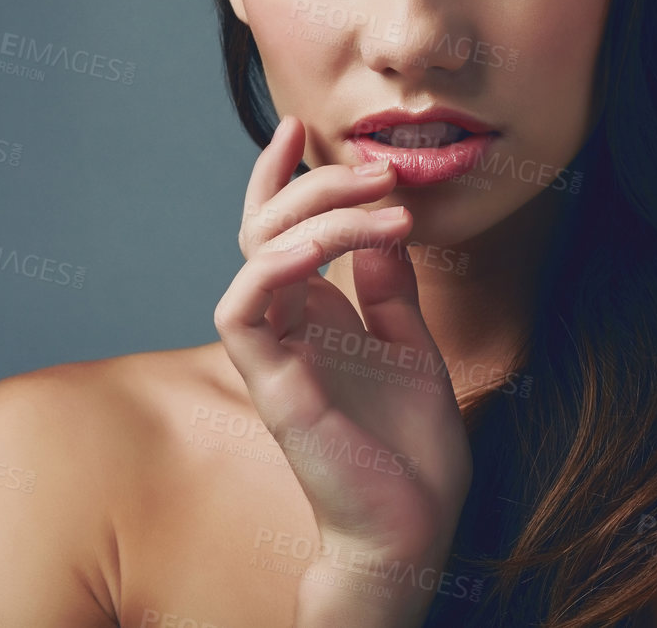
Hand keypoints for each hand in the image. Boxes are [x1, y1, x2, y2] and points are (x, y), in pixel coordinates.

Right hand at [214, 116, 472, 585]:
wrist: (415, 529)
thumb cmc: (412, 450)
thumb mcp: (412, 344)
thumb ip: (391, 287)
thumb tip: (384, 224)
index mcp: (312, 315)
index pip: (276, 229)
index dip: (280, 176)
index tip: (303, 128)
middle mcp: (284, 328)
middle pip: (264, 228)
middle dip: (315, 182)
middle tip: (377, 169)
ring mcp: (274, 355)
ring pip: (253, 254)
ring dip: (310, 213)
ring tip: (375, 203)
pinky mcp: (272, 385)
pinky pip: (242, 310)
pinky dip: (273, 267)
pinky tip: (323, 248)